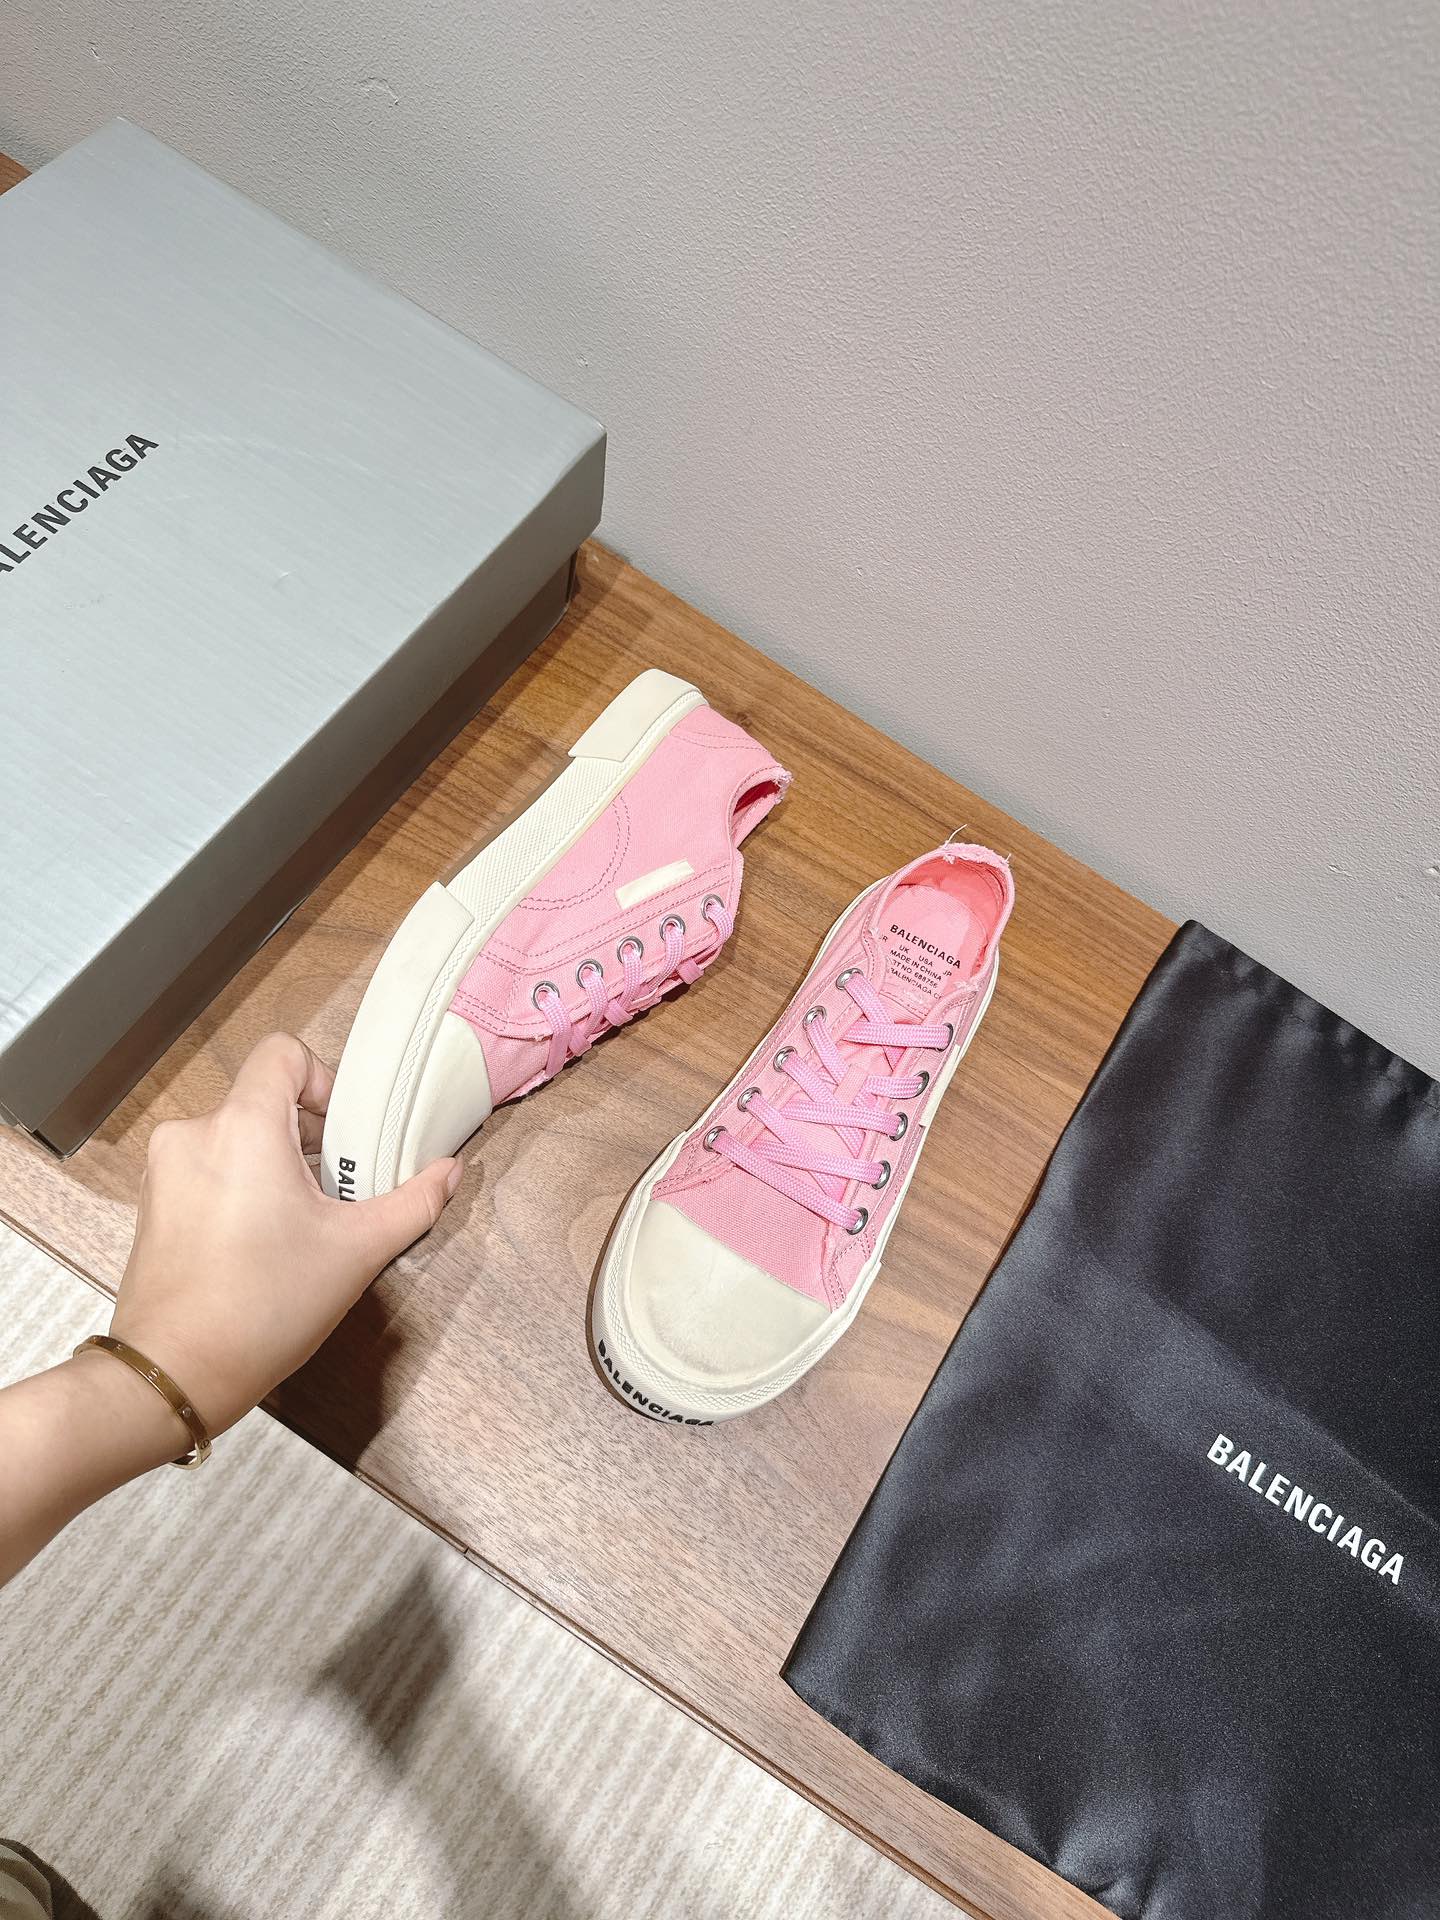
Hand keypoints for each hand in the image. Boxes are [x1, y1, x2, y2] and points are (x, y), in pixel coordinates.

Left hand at [109, 1031, 461, 1436]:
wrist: (174, 1375)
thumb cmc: (263, 1307)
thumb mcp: (356, 1252)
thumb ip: (413, 1202)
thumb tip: (450, 1172)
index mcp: (243, 1128)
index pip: (283, 1053)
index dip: (323, 1081)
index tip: (344, 1134)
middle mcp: (194, 1135)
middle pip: (263, 1101)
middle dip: (307, 1139)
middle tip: (335, 1193)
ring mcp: (165, 1171)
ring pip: (236, 1139)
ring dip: (274, 1167)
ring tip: (298, 1227)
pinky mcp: (152, 1205)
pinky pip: (207, 1171)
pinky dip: (239, 1190)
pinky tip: (259, 1246)